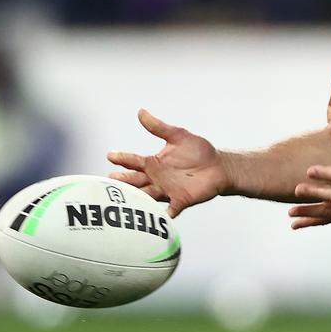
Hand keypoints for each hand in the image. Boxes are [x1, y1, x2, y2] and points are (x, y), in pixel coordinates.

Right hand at [107, 109, 228, 217]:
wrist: (220, 166)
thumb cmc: (198, 152)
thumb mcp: (178, 136)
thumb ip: (159, 127)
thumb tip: (141, 112)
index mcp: (153, 164)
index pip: (134, 161)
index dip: (122, 158)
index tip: (110, 155)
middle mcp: (156, 179)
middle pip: (135, 182)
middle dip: (124, 182)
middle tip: (111, 180)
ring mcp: (167, 191)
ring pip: (147, 197)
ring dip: (136, 199)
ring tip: (125, 200)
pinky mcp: (181, 200)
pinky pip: (169, 211)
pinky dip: (162, 216)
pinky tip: (155, 219)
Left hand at [288, 125, 330, 228]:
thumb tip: (330, 126)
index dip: (325, 174)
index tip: (309, 171)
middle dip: (314, 195)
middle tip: (297, 190)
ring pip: (329, 213)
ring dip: (309, 213)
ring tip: (291, 213)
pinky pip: (329, 220)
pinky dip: (313, 222)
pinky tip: (298, 223)